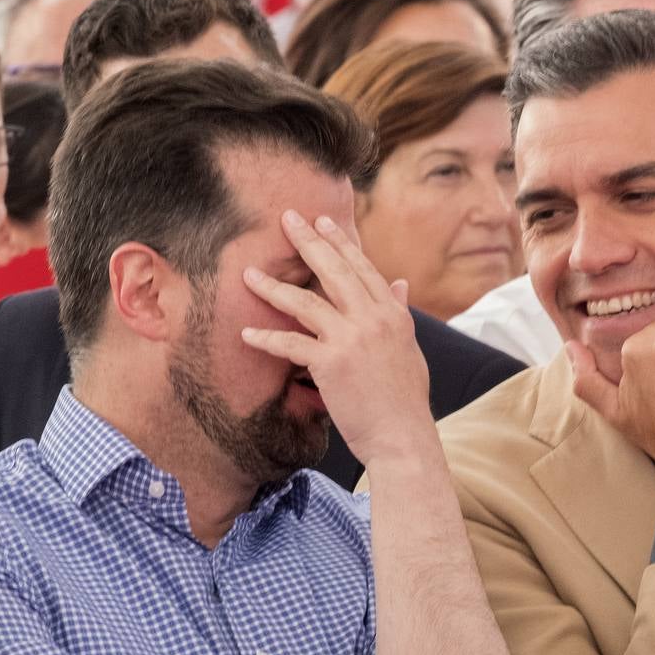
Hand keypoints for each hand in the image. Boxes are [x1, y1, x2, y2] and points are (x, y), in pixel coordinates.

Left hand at [240, 210, 432, 465]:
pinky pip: (291, 343)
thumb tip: (400, 283)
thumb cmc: (404, 399)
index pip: (363, 268)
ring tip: (248, 274)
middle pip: (335, 271)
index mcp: (393, 314)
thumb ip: (400, 313)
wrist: (403, 436)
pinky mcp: (331, 363)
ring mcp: (352, 338)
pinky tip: (246, 334)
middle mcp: (374, 319)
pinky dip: (267, 338)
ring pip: (306, 302)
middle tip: (285, 218)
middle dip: (308, 242)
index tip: (322, 221)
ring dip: (272, 287)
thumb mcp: (409, 348)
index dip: (341, 242)